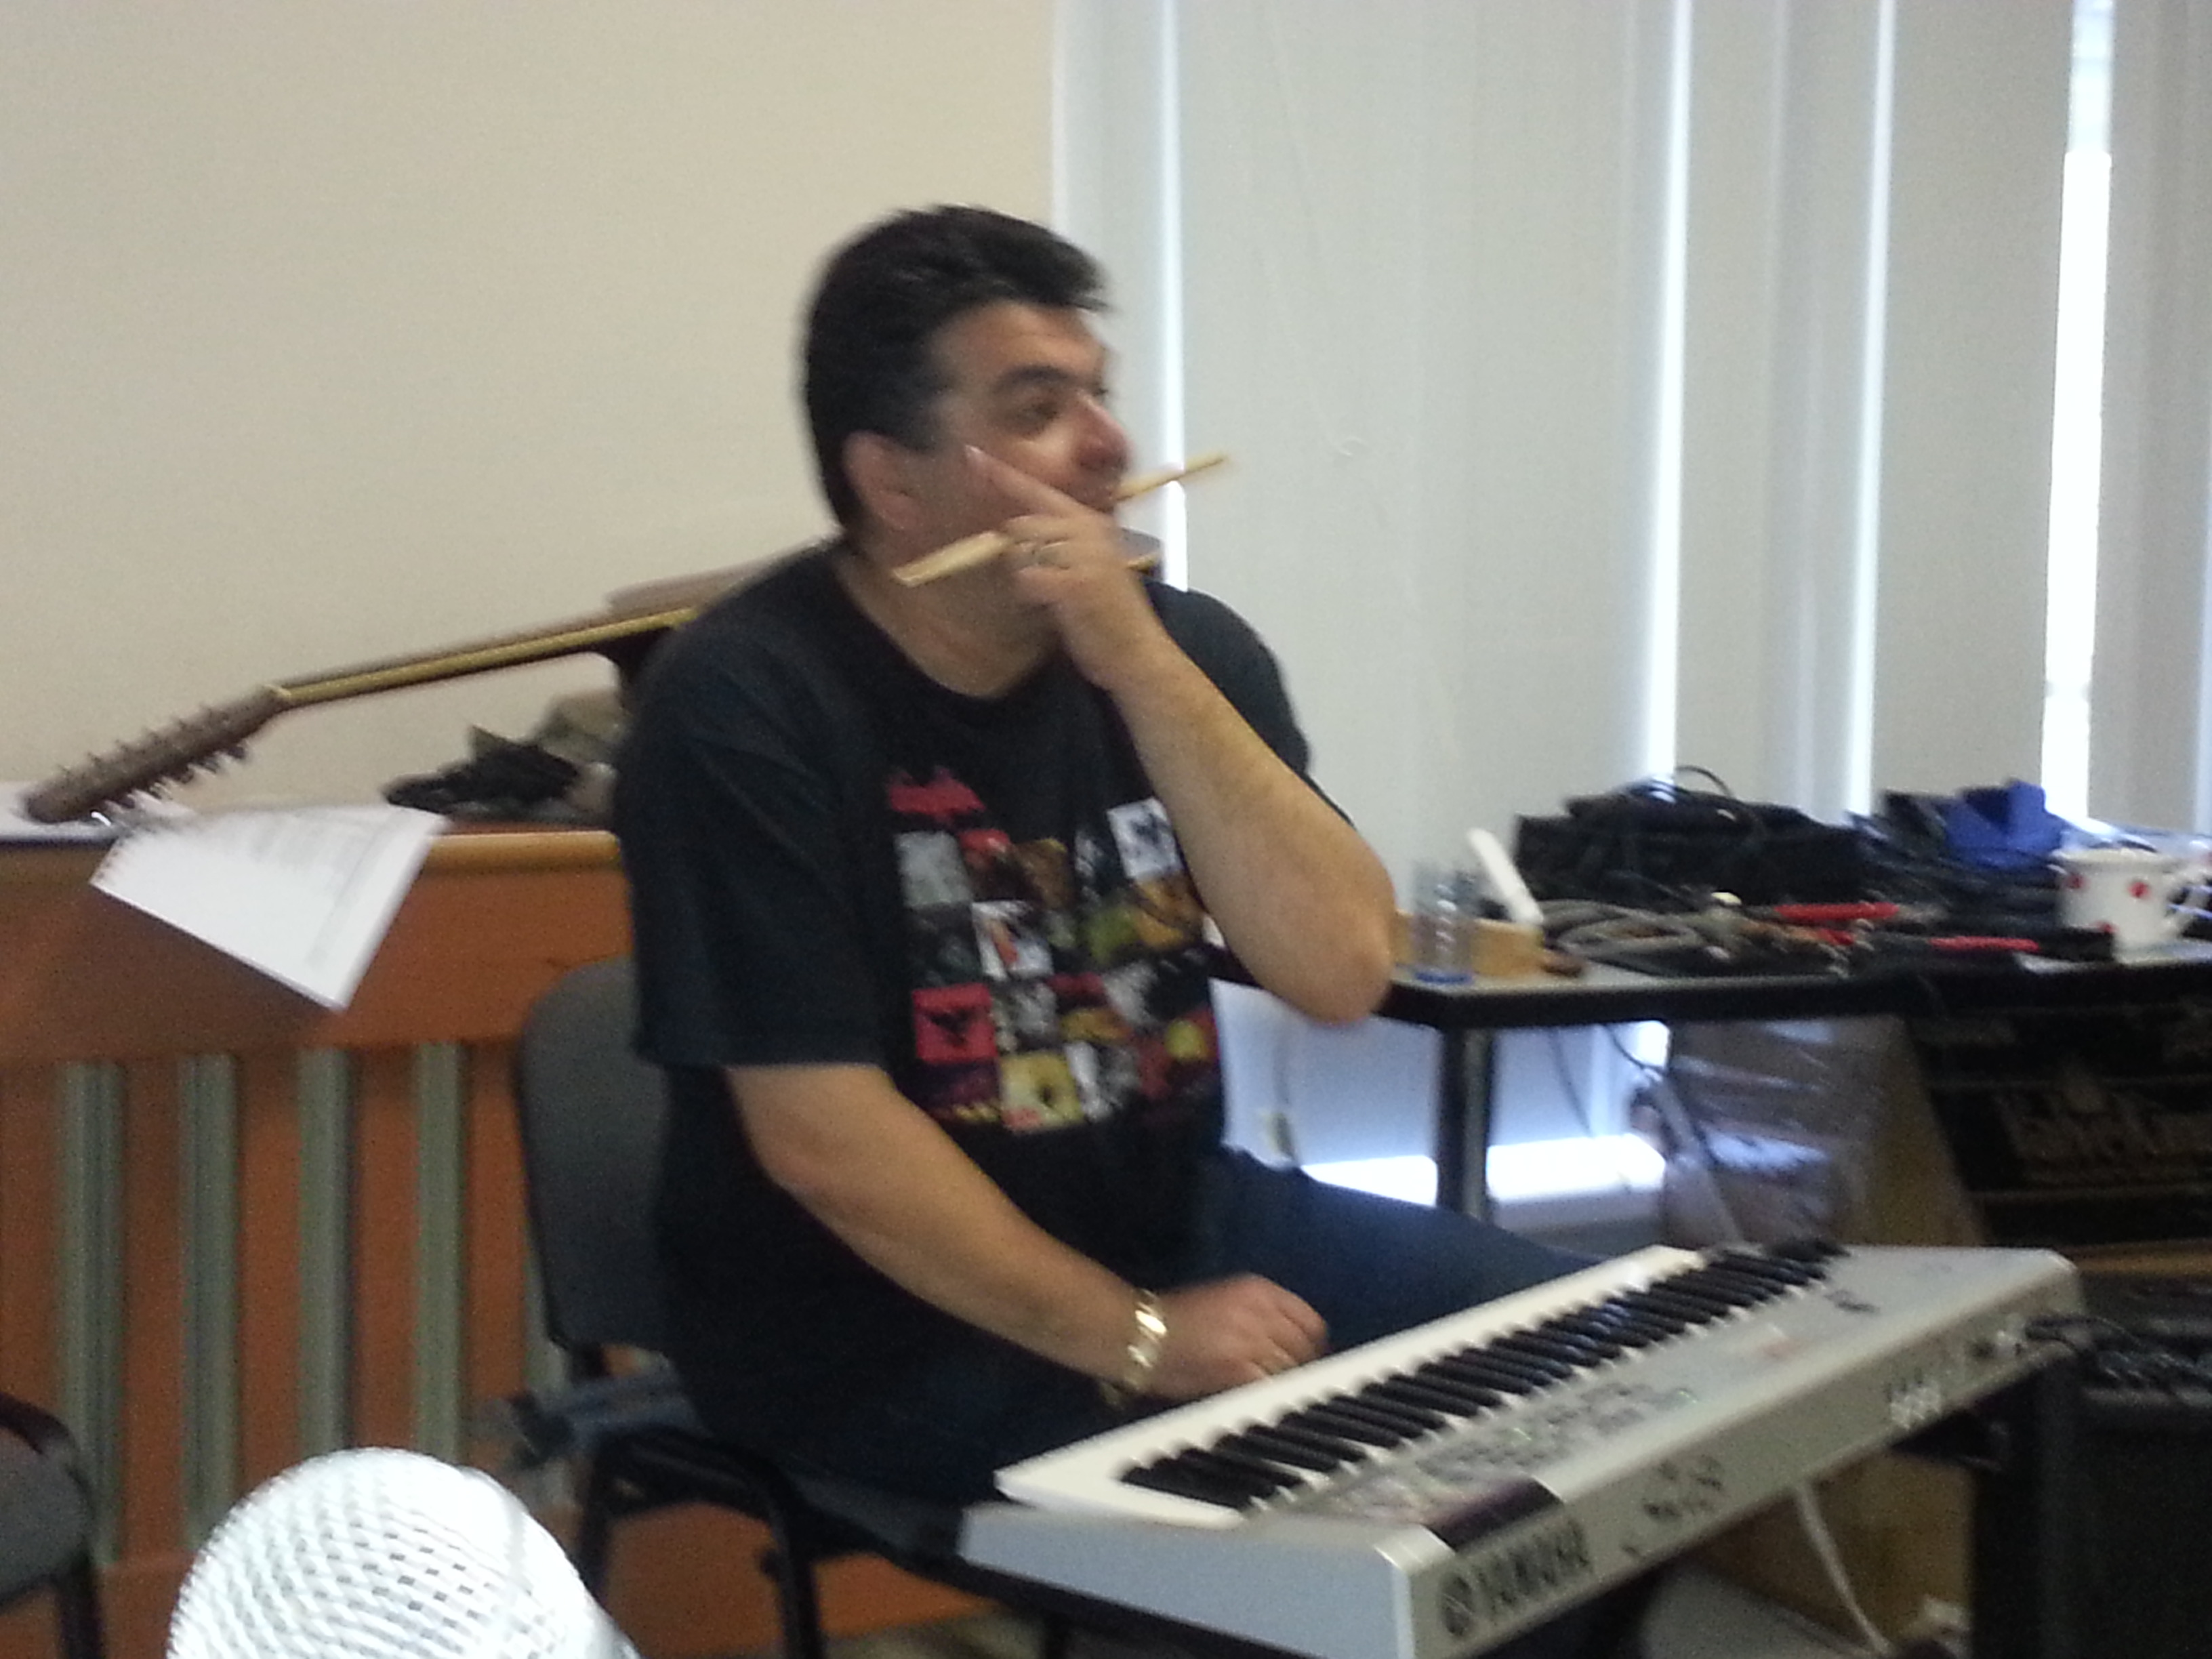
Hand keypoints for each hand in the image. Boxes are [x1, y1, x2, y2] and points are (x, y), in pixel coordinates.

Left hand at [963, 446, 1178, 693]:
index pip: (1040, 493)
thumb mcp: (1090, 568)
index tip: (974, 457)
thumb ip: (1060, 546)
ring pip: (1021, 551)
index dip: (1004, 476)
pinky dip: (1031, 594)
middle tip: (1046, 584)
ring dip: (1026, 577)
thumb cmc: (1110, 617)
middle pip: (1022, 526)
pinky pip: (1027, 578)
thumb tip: (1013, 535)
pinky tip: (1053, 606)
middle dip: (1019, 555)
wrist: (1137, 653)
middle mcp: (1089, 531)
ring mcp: (1083, 555)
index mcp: (1092, 524)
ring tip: (1056, 597)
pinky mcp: (1074, 583)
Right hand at [1145, 1275, 1328, 1398]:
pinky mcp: (1239, 1370)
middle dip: (1302, 1369)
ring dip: (1287, 1387)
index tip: (1307, 1362)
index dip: (1313, 1347)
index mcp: (1259, 1289)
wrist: (1139, 1332)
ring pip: (1292, 1371)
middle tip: (1290, 1386)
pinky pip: (1272, 1389)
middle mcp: (1262, 1311)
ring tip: (1272, 1397)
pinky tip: (1259, 1405)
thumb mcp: (1226, 1300)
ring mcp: (1252, 1341)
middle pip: (1306, 1349)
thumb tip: (1290, 1344)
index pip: (1311, 1321)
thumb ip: (1262, 1316)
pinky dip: (1270, 1399)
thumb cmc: (1176, 1317)